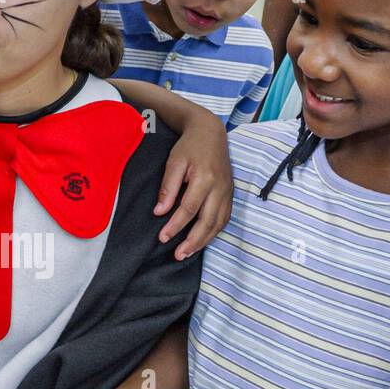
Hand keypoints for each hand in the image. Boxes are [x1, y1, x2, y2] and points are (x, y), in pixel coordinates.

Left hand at [155, 113, 231, 260]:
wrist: (210, 132)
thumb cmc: (189, 147)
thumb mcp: (174, 162)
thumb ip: (167, 187)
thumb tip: (159, 212)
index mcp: (205, 178)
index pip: (189, 209)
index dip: (175, 226)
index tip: (162, 237)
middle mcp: (219, 188)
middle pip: (207, 221)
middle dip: (192, 241)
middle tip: (177, 255)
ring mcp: (227, 192)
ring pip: (218, 223)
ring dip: (203, 241)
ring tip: (187, 253)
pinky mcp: (230, 194)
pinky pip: (224, 218)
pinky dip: (214, 232)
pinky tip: (202, 241)